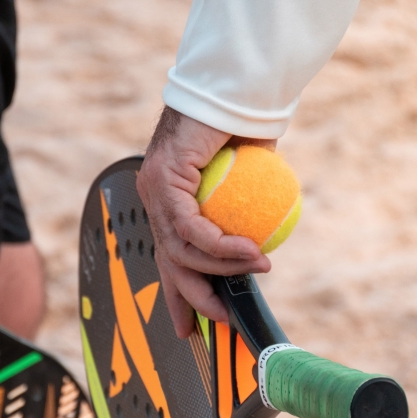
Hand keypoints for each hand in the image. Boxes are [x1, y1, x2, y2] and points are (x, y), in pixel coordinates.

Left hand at [137, 107, 272, 337]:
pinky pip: (190, 227)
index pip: (168, 255)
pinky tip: (249, 250)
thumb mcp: (248, 183)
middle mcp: (154, 196)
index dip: (178, 295)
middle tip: (222, 319)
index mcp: (168, 199)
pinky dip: (221, 244)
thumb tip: (262, 246)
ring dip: (222, 267)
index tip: (190, 328)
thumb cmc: (246, 127)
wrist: (237, 89)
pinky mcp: (162, 179)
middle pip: (167, 261)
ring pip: (179, 249)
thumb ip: (245, 214)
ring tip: (258, 266)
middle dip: (192, 298)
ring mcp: (154, 188)